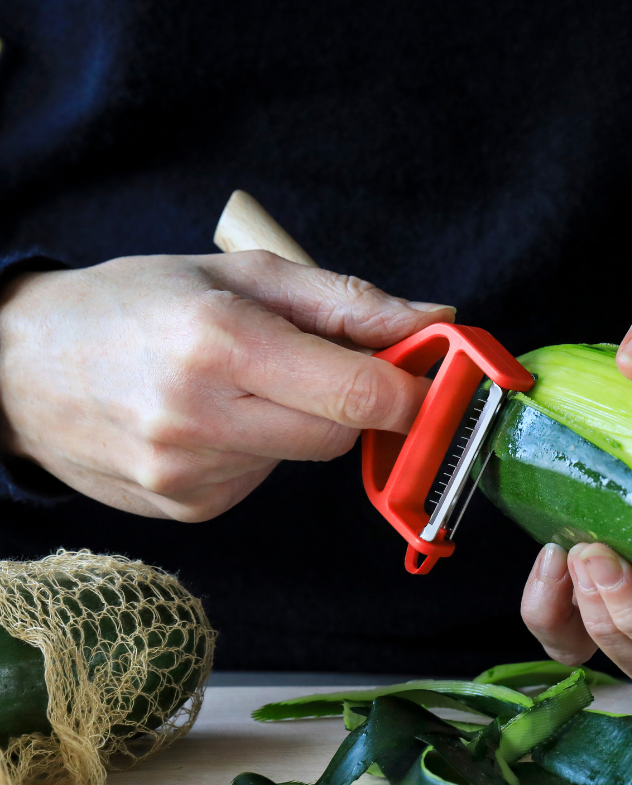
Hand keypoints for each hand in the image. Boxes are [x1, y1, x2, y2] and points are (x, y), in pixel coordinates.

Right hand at [0, 251, 454, 520]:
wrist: (23, 366)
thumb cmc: (138, 302)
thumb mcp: (243, 274)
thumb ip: (348, 301)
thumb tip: (437, 321)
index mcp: (220, 345)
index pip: (360, 395)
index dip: (414, 394)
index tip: (433, 381)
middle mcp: (200, 420)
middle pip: (341, 435)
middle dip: (352, 402)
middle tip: (321, 363)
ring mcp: (188, 477)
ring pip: (302, 459)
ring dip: (297, 423)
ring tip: (239, 383)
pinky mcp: (186, 510)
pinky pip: (263, 480)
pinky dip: (260, 450)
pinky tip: (213, 420)